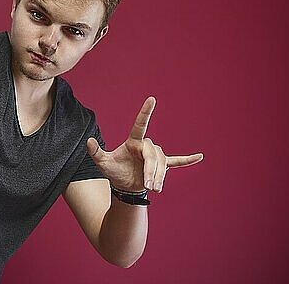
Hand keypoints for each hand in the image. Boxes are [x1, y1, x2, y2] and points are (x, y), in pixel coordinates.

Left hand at [87, 96, 202, 192]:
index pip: (140, 124)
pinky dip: (187, 160)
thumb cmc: (114, 172)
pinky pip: (177, 161)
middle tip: (149, 186)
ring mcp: (154, 156)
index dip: (145, 112)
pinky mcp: (162, 166)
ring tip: (154, 188)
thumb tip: (88, 141)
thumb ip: (96, 152)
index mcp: (132, 142)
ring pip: (162, 163)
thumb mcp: (103, 163)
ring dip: (159, 176)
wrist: (124, 186)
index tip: (152, 99)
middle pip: (153, 155)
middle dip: (152, 170)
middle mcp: (145, 146)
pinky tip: (200, 157)